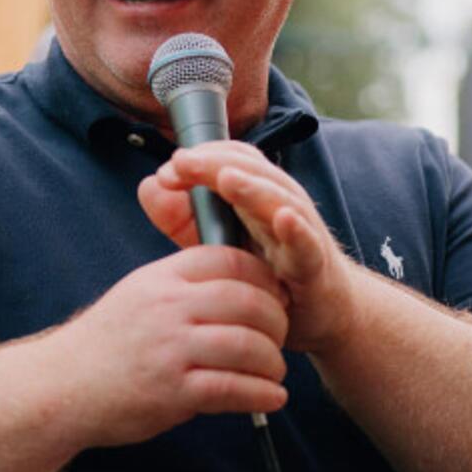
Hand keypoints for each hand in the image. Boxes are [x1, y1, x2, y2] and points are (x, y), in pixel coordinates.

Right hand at [56, 244, 290, 447]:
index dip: (265, 278)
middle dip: (277, 320)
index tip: (278, 296)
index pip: (230, 260)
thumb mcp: (138, 295)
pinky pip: (234, 388)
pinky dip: (262, 394)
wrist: (59, 388)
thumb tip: (242, 284)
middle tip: (282, 337)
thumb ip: (183, 286)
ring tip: (275, 372)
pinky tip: (272, 398)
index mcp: (162, 277)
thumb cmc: (105, 344)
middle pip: (248, 301)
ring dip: (273, 361)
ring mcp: (170, 349)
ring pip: (248, 345)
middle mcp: (168, 307)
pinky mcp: (172, 391)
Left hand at [140, 141, 361, 354]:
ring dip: (253, 187)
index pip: (231, 160)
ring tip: (226, 178)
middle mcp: (279, 204)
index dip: (201, 158)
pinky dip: (297, 229)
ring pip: (280, 199)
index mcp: (255, 195)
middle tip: (182, 163)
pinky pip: (307, 243)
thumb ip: (181, 219)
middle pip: (251, 172)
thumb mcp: (217, 244)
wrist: (322, 313)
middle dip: (215, 164)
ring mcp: (300, 232)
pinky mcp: (315, 264)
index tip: (169, 171)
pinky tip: (282, 218)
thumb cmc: (270, 273)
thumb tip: (150, 184)